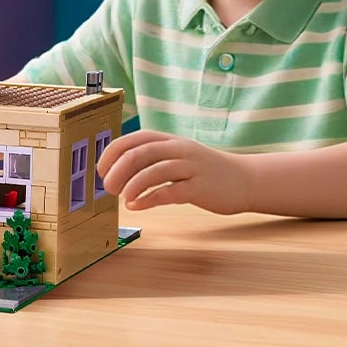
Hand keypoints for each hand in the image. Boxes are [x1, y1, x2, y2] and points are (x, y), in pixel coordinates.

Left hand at [97, 130, 251, 214]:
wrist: (244, 179)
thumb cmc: (202, 171)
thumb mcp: (175, 156)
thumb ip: (150, 159)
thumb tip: (115, 170)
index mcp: (168, 140)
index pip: (132, 139)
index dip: (111, 154)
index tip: (101, 171)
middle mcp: (178, 149)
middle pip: (139, 153)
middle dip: (117, 171)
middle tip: (108, 188)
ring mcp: (191, 167)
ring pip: (154, 171)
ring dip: (132, 185)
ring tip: (122, 199)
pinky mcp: (201, 188)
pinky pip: (171, 192)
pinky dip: (149, 199)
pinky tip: (137, 206)